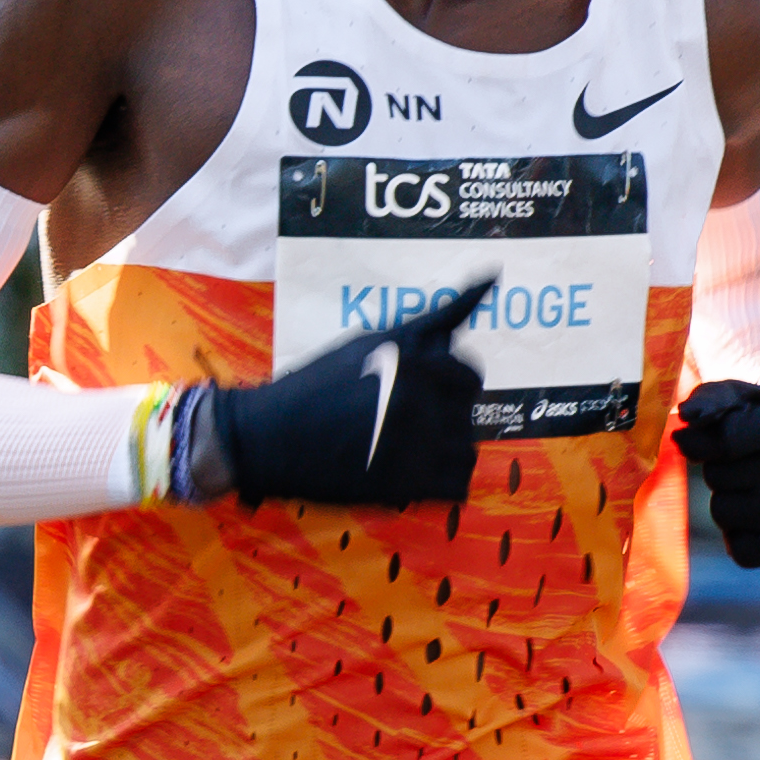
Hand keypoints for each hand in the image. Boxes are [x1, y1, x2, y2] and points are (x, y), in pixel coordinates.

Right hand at [200, 281, 492, 510]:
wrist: (266, 437)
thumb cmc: (317, 385)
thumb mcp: (374, 339)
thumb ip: (436, 319)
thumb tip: (493, 275)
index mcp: (414, 354)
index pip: (470, 373)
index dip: (444, 388)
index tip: (411, 397)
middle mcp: (421, 391)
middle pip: (469, 411)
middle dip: (443, 417)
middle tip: (398, 424)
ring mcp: (418, 437)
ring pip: (466, 448)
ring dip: (439, 453)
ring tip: (396, 450)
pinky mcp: (409, 481)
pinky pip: (457, 484)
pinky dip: (436, 485)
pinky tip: (404, 475)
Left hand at [677, 378, 759, 567]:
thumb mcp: (746, 399)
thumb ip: (710, 400)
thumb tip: (683, 423)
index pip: (723, 440)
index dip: (707, 442)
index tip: (717, 440)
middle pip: (718, 476)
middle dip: (721, 471)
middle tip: (752, 465)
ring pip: (723, 513)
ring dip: (729, 503)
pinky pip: (740, 552)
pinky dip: (742, 539)